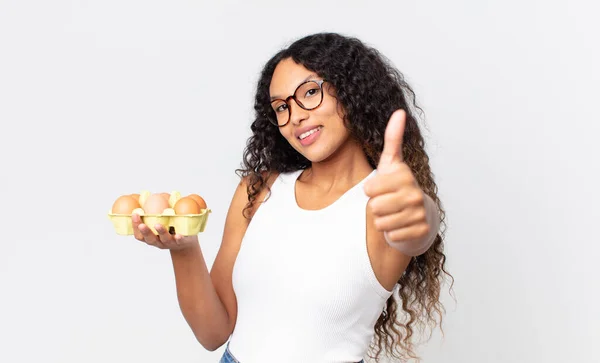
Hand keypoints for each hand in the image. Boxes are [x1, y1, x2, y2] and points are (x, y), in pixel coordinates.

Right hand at [132, 213, 198, 249]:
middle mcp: (159, 242)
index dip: (135, 226)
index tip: (134, 214)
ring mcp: (170, 242)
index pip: (139, 235)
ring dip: (160, 231)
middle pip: (149, 239)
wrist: (186, 241)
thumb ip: (152, 211)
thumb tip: (145, 193)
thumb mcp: (159, 222)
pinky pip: (180, 241)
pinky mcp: (182, 242)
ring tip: (157, 225)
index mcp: (151, 237)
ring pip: (164, 239)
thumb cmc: (169, 229)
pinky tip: (178, 235)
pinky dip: (178, 238)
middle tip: (141, 224)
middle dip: (145, 231)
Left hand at [364, 109, 430, 245]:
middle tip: (388, 202)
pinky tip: (401, 225)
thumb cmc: (399, 186)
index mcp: (404, 176)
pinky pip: (392, 236)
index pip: (368, 189)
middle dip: (376, 207)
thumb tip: (399, 111)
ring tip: (394, 213)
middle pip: (374, 207)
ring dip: (383, 221)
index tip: (381, 187)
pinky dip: (392, 233)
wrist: (420, 214)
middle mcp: (414, 194)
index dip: (370, 191)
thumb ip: (393, 138)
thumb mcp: (392, 163)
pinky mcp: (420, 231)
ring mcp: (419, 213)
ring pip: (381, 223)